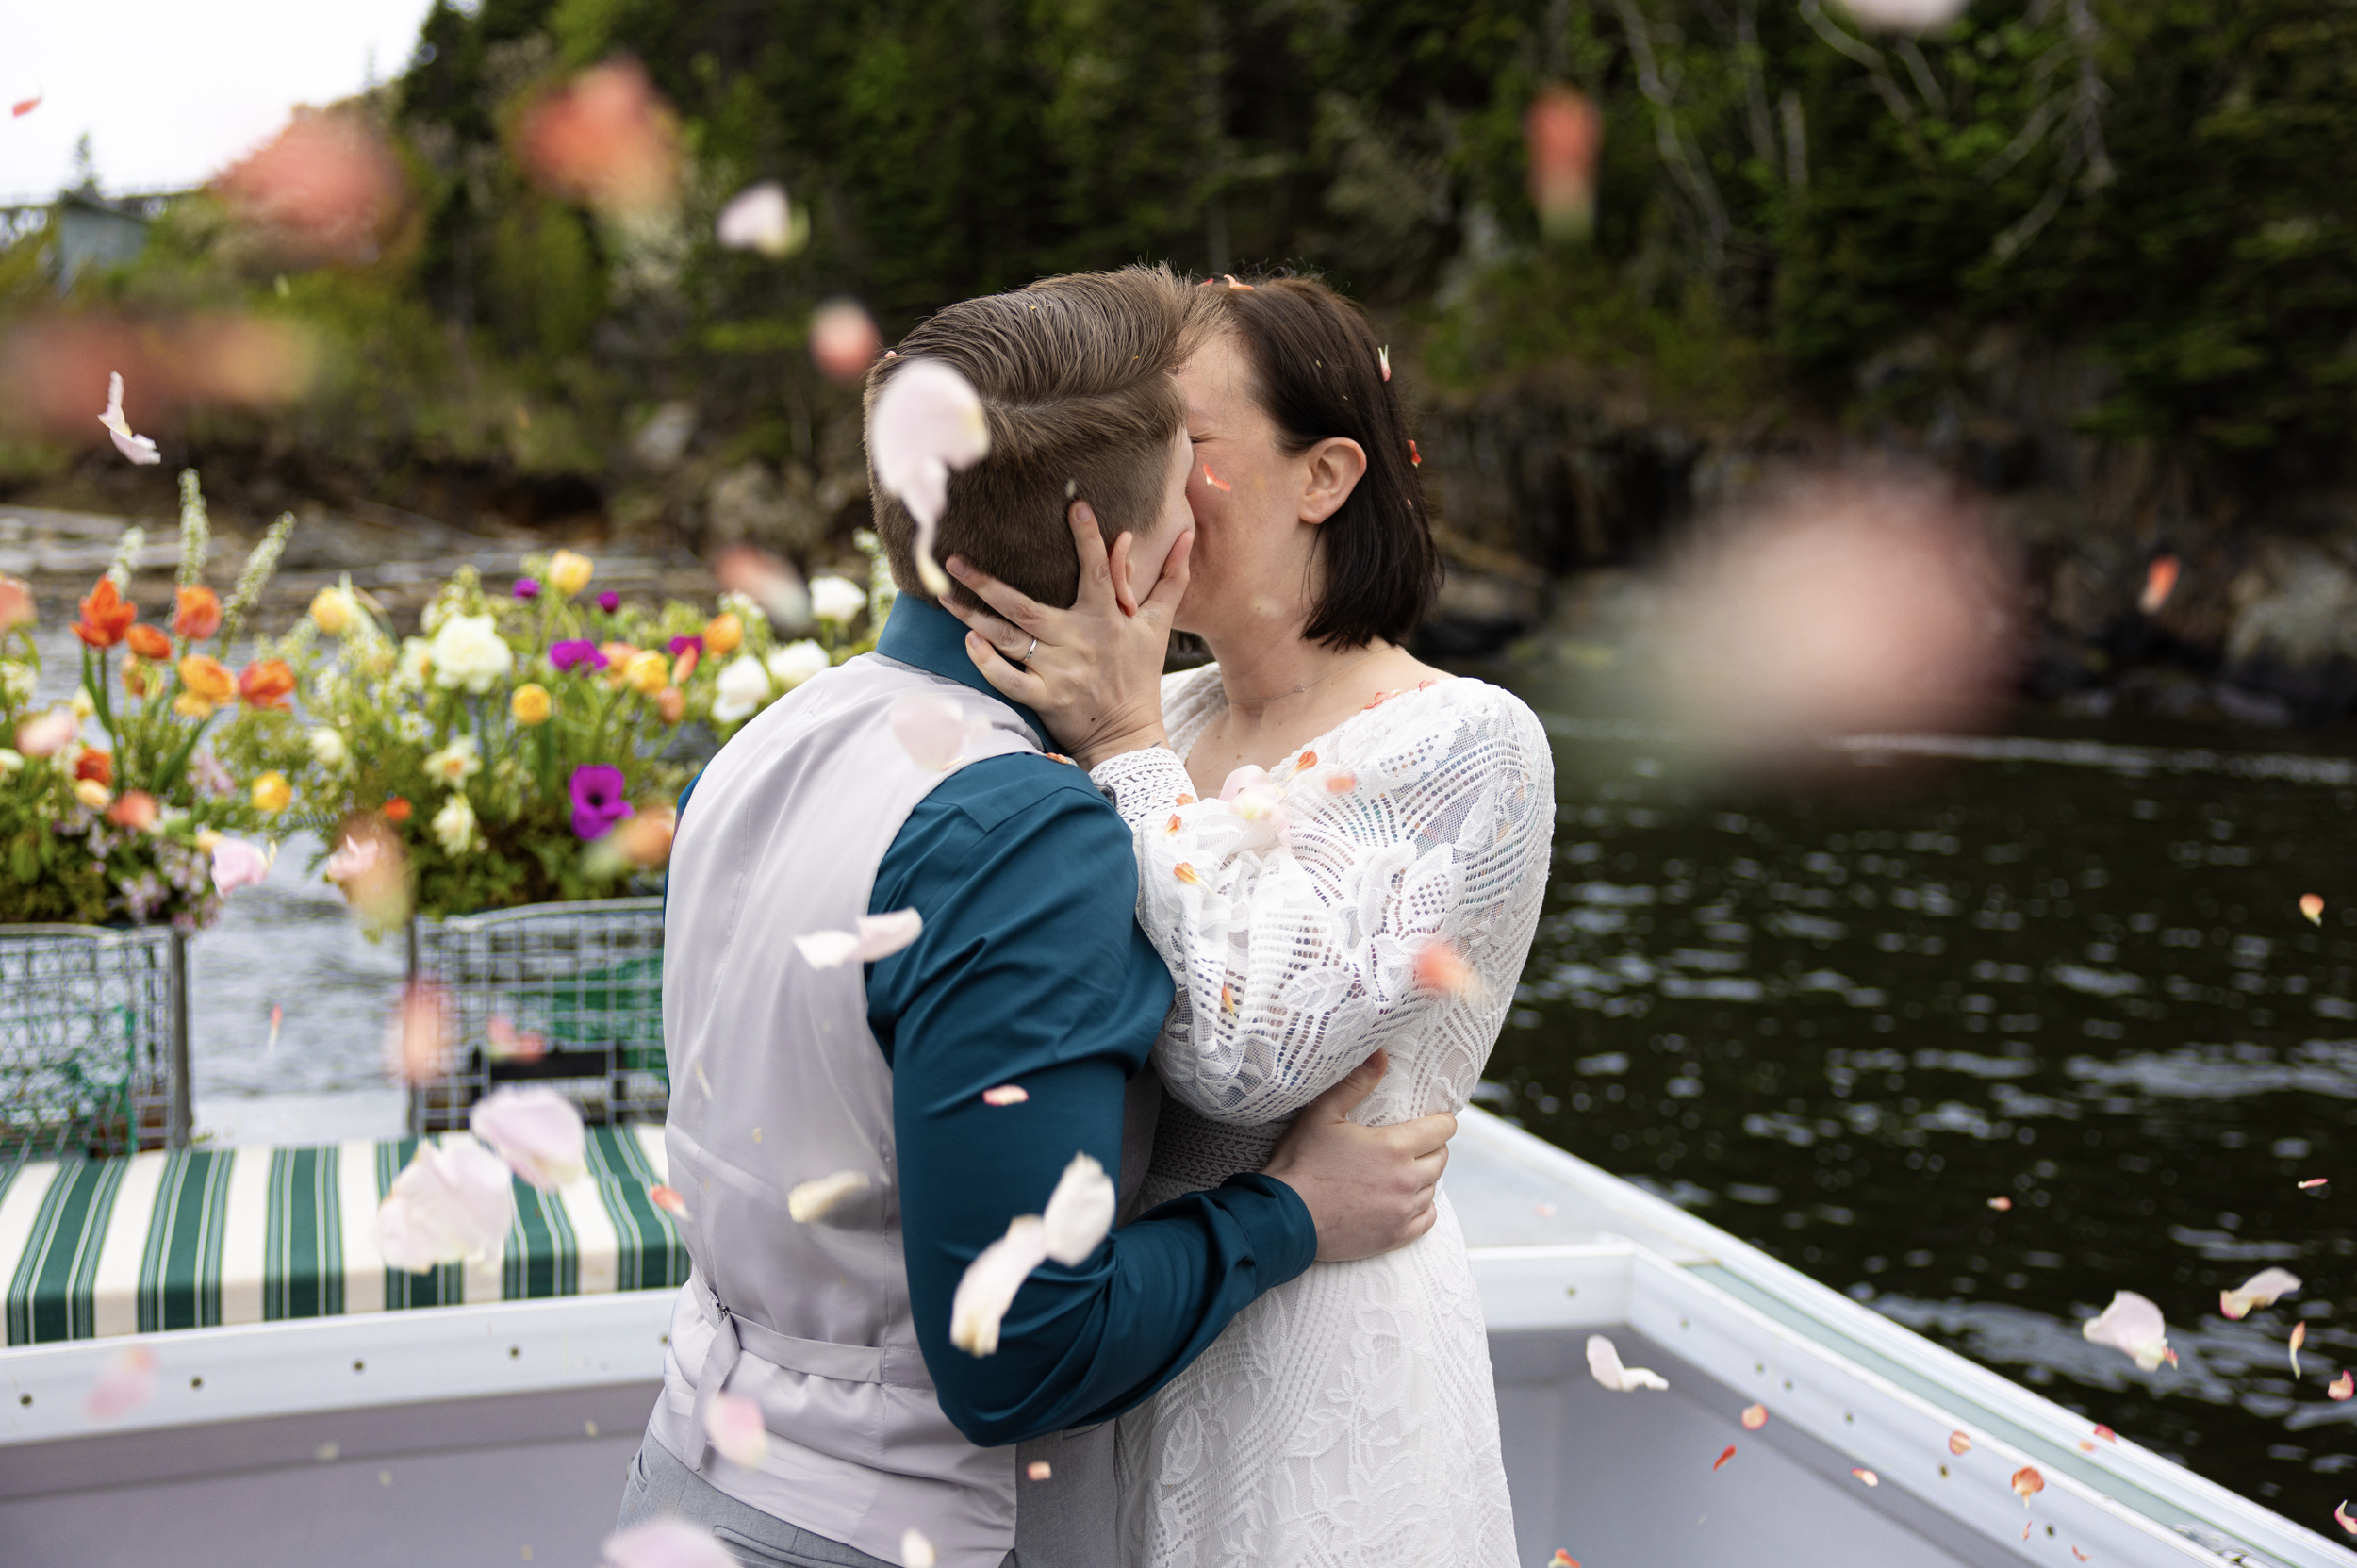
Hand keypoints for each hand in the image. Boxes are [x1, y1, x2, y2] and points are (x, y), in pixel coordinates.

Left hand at [942, 502, 1192, 769]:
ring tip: (944, 598)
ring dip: (973, 618)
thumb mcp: (1158, 625)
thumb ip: (1171, 579)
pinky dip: (988, 663)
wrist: (1129, 734)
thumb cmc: (1139, 674)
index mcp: (1104, 618)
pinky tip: (969, 644)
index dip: (1088, 538)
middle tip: (953, 561)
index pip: (1097, 570)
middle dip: (986, 582)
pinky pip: (1009, 680)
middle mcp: (1077, 640)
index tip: (1075, 505)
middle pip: (1024, 605)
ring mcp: (1058, 671)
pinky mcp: (1045, 699)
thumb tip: (1187, 536)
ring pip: (1008, 638)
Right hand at [1261, 1050, 1454, 1262]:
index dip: (1441, 1121)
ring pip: (1433, 1188)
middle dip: (1432, 1147)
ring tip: (1403, 1170)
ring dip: (1424, 1177)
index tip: (1434, 1120)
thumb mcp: (1323, 1114)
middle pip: (1441, 1159)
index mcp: (1395, 1147)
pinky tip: (1405, 1200)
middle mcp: (1407, 1180)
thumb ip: (1356, 1083)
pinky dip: (1421, 1207)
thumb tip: (1380, 1055)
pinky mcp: (1394, 1236)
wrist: (1286, 1218)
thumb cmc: (1301, 1162)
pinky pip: (1426, 1219)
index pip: (1442, 1130)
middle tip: (1413, 1143)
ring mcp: (1402, 1211)